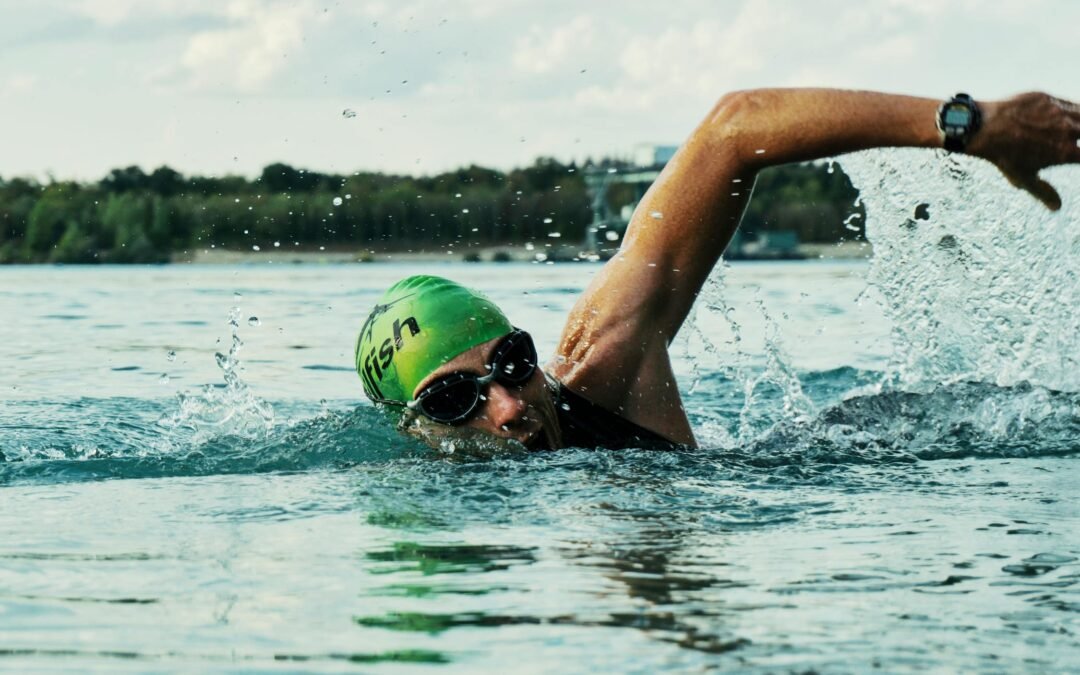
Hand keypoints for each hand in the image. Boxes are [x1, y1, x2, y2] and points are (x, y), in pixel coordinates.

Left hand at [969, 92, 1079, 210]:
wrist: (983, 128)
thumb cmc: (1003, 156)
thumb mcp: (1023, 178)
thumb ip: (1043, 192)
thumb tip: (1057, 207)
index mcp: (1065, 153)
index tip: (1077, 157)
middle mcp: (1068, 130)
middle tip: (1074, 143)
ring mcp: (1059, 112)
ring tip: (1075, 129)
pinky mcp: (1048, 98)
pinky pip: (1068, 102)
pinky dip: (1072, 109)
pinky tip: (1069, 115)